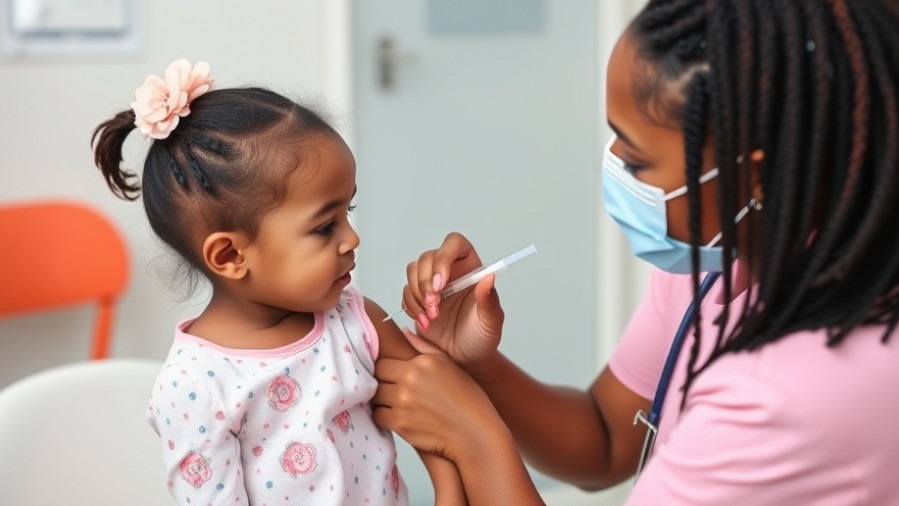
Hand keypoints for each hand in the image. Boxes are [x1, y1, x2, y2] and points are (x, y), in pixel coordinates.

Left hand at [372, 335, 506, 461]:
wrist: (474, 432)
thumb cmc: (467, 398)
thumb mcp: (448, 364)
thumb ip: (424, 346)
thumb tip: (405, 331)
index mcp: (420, 363)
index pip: (383, 362)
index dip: (387, 369)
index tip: (394, 377)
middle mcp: (410, 380)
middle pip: (376, 378)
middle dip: (383, 384)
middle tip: (394, 391)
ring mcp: (403, 402)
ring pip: (376, 397)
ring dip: (383, 401)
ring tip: (398, 404)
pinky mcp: (401, 423)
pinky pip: (379, 416)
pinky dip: (386, 418)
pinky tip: (400, 417)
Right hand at [401, 232, 504, 367]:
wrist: (465, 358)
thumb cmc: (481, 337)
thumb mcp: (491, 321)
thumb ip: (489, 300)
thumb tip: (489, 278)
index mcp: (470, 267)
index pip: (454, 244)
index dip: (443, 258)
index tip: (441, 284)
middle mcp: (450, 270)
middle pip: (427, 257)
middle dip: (426, 282)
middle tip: (435, 306)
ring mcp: (432, 283)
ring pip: (413, 272)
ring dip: (417, 295)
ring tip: (432, 317)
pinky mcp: (418, 298)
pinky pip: (406, 292)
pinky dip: (412, 307)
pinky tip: (425, 322)